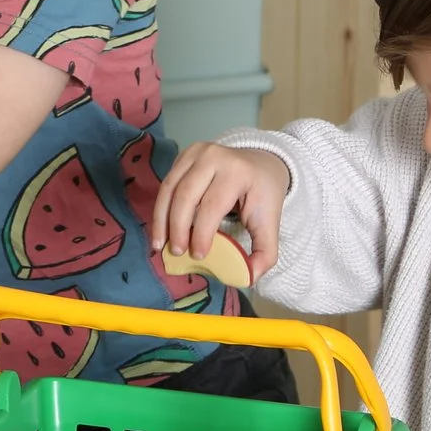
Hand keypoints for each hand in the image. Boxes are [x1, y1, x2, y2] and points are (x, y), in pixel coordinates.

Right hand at [151, 143, 289, 281]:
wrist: (261, 163)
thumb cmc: (263, 196)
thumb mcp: (271, 224)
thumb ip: (264, 254)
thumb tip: (247, 278)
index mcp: (238, 172)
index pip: (213, 205)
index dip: (201, 233)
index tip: (198, 256)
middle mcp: (214, 156)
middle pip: (185, 195)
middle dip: (177, 227)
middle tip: (177, 253)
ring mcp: (195, 153)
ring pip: (169, 188)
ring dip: (161, 220)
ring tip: (160, 245)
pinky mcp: (183, 155)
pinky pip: (166, 184)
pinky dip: (161, 209)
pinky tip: (161, 229)